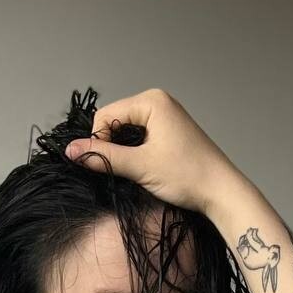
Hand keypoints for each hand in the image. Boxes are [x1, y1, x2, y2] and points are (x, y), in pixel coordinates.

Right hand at [64, 87, 240, 217]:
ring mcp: (166, 116)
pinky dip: (136, 152)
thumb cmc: (186, 176)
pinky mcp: (171, 131)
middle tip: (120, 171)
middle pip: (116, 120)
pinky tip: (144, 168)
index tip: (102, 166)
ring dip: (123, 151)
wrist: (222, 191)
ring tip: (135, 171)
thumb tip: (70, 151)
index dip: (98, 141)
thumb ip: (103, 158)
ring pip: (128, 130)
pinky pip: (141, 137)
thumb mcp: (140, 167)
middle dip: (111, 145)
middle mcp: (158, 101)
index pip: (106, 115)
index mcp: (151, 101)